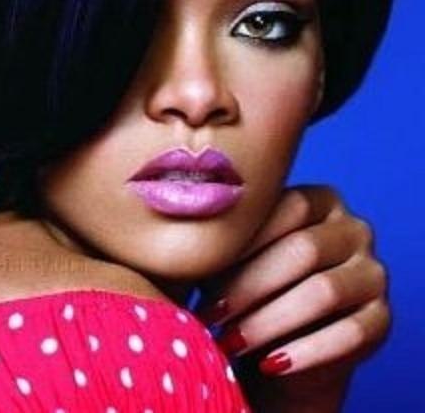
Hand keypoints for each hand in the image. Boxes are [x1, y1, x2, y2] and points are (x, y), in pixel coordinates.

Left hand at [193, 185, 391, 411]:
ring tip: (229, 340)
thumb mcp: (233, 257)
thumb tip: (179, 230)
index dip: (242, 240)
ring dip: (269, 321)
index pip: (285, 206)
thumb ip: (220, 239)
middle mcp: (354, 230)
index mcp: (320, 199)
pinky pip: (349, 335)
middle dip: (249, 285)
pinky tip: (268, 362)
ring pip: (323, 293)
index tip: (199, 268)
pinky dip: (303, 352)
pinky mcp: (382, 319)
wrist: (282, 339)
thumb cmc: (246, 284)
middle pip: (303, 250)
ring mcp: (373, 273)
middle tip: (210, 313)